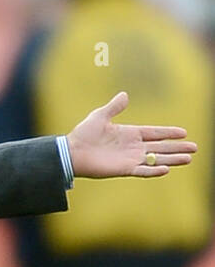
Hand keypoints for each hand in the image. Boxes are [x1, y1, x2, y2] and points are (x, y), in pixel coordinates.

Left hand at [66, 91, 197, 178]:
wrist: (71, 152)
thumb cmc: (84, 134)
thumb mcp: (100, 116)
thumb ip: (114, 107)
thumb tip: (125, 95)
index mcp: (130, 133)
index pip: (155, 133)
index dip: (169, 132)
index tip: (184, 132)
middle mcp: (132, 147)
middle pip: (160, 147)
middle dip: (177, 148)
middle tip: (194, 148)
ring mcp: (129, 159)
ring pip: (156, 160)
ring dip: (172, 159)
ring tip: (188, 159)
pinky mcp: (123, 169)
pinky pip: (142, 171)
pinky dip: (153, 170)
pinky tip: (167, 169)